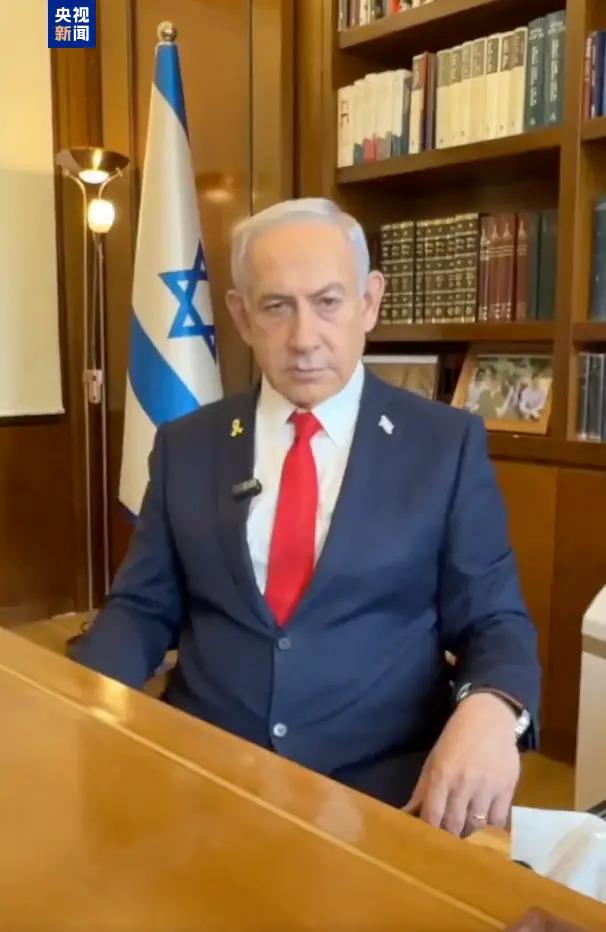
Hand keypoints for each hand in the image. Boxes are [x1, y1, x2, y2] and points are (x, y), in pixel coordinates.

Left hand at [404, 693, 520, 836]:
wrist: (489, 718)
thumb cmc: (455, 739)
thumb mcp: (433, 761)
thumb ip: (422, 791)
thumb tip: (407, 815)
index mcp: (442, 775)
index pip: (432, 816)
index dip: (429, 832)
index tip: (427, 839)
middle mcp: (464, 783)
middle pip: (454, 824)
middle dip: (448, 835)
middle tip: (445, 839)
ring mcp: (487, 787)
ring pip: (476, 825)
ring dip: (468, 832)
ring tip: (464, 830)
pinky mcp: (507, 788)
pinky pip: (498, 820)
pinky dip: (489, 826)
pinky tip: (484, 822)